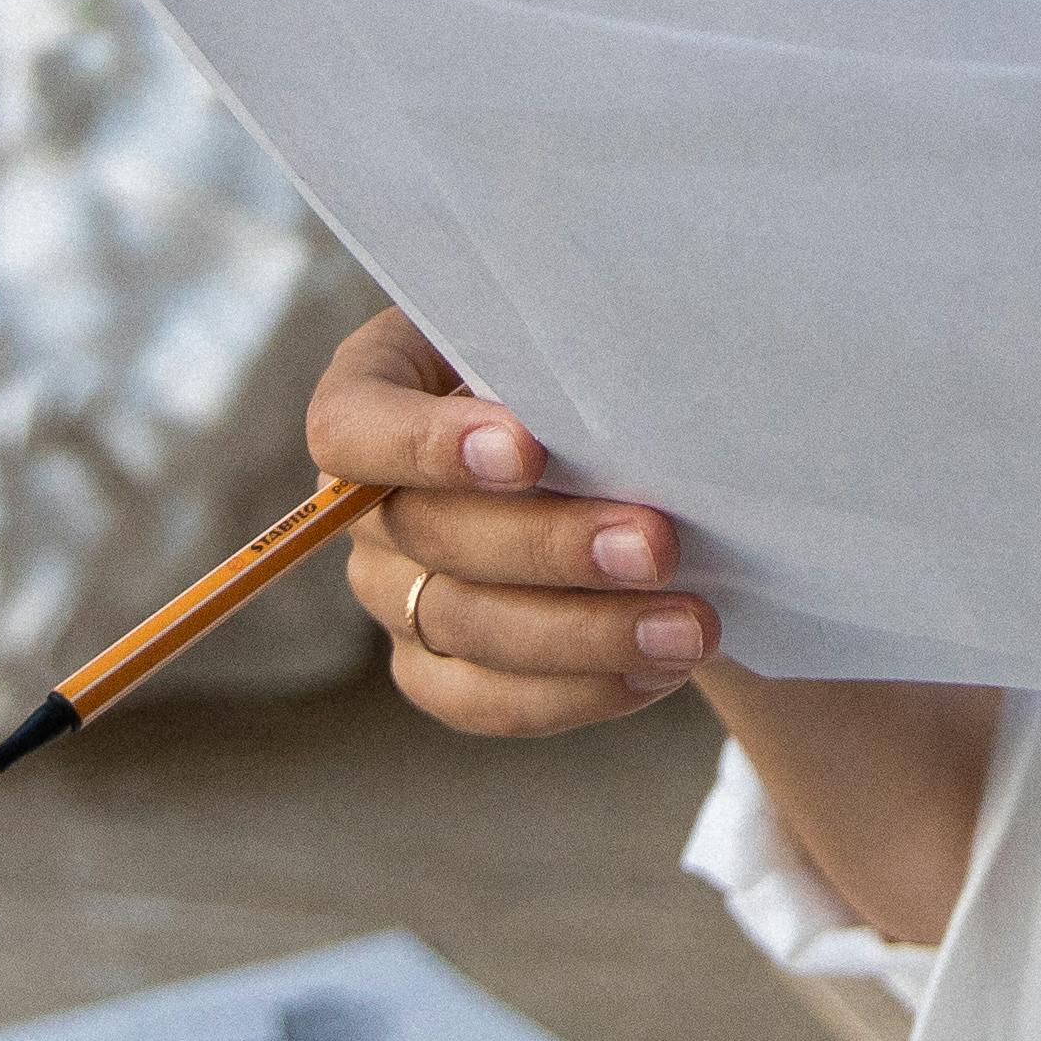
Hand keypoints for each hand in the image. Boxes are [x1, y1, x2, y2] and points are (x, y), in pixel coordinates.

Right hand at [300, 307, 710, 737]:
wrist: (621, 453)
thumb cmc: (585, 371)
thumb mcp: (567, 338)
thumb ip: (567, 365)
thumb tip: (627, 410)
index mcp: (374, 393)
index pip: (351, 426)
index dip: (426, 445)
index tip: (530, 451)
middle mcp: (368, 503)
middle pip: (428, 536)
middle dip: (551, 546)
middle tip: (657, 545)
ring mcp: (393, 592)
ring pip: (466, 628)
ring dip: (586, 633)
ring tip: (689, 626)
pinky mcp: (435, 668)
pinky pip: (488, 701)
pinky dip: (578, 690)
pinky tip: (658, 668)